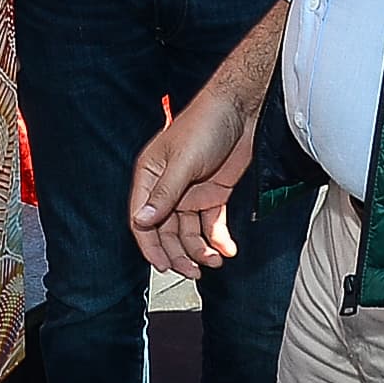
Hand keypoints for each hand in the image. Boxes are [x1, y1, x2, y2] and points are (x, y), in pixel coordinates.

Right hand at [129, 78, 256, 276]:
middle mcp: (167, 188)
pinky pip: (211, 224)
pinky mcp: (213, 194)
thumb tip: (141, 222)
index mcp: (150, 177)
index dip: (150, 245)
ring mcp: (190, 193)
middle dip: (178, 253)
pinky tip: (227, 249)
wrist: (242, 110)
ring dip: (200, 250)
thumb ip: (163, 194)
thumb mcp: (183, 162)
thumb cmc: (205, 125)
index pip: (141, 219)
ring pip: (189, 232)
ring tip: (214, 261)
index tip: (163, 266)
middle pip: (165, 231)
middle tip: (193, 272)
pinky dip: (218, 239)